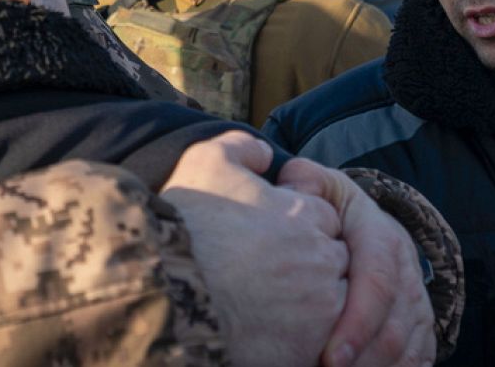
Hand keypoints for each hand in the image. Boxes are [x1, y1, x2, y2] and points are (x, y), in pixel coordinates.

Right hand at [159, 131, 348, 366]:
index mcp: (305, 215)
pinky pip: (315, 341)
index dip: (293, 227)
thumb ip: (241, 148)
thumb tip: (263, 153)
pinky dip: (296, 337)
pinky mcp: (305, 349)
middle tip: (265, 271)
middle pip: (331, 262)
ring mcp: (318, 310)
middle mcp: (321, 260)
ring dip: (307, 304)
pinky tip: (262, 327)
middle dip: (307, 265)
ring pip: (329, 305)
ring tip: (263, 302)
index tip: (265, 238)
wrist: (164, 290)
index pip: (323, 219)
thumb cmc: (186, 226)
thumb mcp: (206, 162)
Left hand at [278, 159, 435, 366]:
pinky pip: (418, 358)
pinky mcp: (419, 324)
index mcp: (381, 235)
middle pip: (394, 326)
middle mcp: (405, 268)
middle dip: (363, 361)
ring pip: (408, 348)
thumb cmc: (328, 207)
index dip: (356, 323)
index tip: (329, 357)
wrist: (364, 221)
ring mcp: (416, 298)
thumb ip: (302, 183)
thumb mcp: (317, 185)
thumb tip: (288, 187)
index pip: (377, 282)